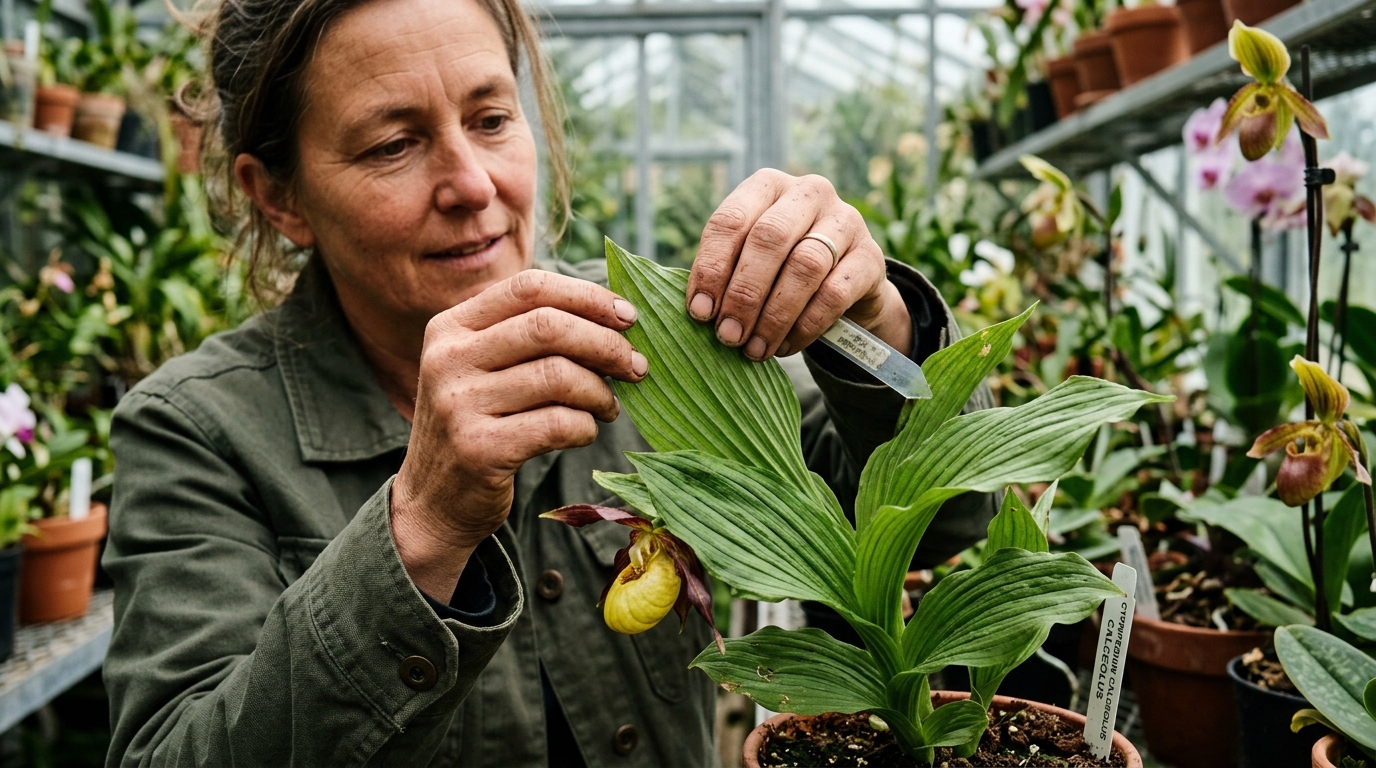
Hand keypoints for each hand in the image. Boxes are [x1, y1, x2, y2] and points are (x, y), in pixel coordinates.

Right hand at [390, 271, 645, 598]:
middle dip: (606, 344)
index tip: (629, 317)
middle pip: (549, 326)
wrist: (433, 502)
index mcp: (452, 326)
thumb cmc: (478, 426)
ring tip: (609, 407)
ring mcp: (459, 403)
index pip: (530, 287)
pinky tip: (585, 432)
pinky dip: (585, 427)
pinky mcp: (478, 448)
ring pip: (558, 375)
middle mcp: (449, 358)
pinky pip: (557, 423)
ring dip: (600, 392)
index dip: (588, 297)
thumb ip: (529, 336)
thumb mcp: (484, 369)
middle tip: (636, 366)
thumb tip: (615, 315)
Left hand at [687, 169, 911, 360]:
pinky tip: (785, 346)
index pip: (731, 220)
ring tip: (754, 348)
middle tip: (727, 335)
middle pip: (769, 239)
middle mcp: (809, 192)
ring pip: (804, 266)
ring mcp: (846, 220)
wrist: (847, 287)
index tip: (700, 313)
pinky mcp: (871, 256)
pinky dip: (804, 326)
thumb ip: (726, 273)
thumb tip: (701, 312)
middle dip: (743, 293)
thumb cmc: (783, 270)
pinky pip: (834, 294)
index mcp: (768, 185)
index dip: (711, 268)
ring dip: (774, 315)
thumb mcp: (751, 260)